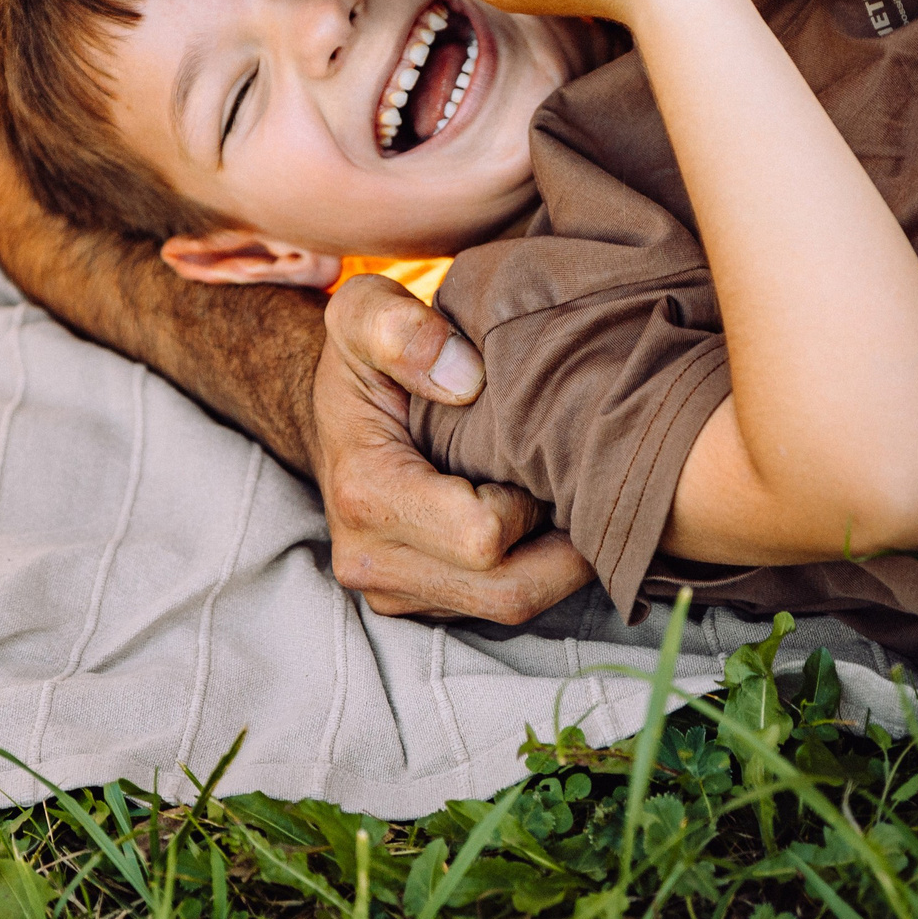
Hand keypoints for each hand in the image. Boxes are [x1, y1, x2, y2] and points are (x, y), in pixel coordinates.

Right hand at [316, 275, 593, 619]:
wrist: (338, 409)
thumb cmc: (368, 358)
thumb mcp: (366, 311)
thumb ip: (399, 326)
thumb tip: (465, 377)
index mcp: (367, 496)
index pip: (484, 536)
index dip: (529, 496)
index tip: (532, 448)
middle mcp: (374, 561)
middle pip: (509, 592)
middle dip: (563, 547)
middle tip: (579, 483)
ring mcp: (394, 591)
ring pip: (509, 607)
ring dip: (553, 561)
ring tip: (562, 496)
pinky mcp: (417, 602)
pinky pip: (496, 607)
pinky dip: (532, 569)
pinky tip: (537, 517)